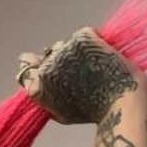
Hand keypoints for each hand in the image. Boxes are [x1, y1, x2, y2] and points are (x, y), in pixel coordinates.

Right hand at [17, 28, 146, 124]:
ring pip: (66, 44)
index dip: (35, 64)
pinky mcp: (82, 38)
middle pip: (48, 53)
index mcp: (38, 86)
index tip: (45, 65)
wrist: (121, 103)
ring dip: (76, 51)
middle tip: (80, 72)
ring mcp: (64, 50)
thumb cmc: (93, 112)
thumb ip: (45, 94)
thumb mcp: (60, 112)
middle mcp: (47, 66)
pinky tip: (102, 57)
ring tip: (93, 68)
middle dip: (60, 59)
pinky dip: (93, 42)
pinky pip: (84, 34)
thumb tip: (33, 75)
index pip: (26, 65)